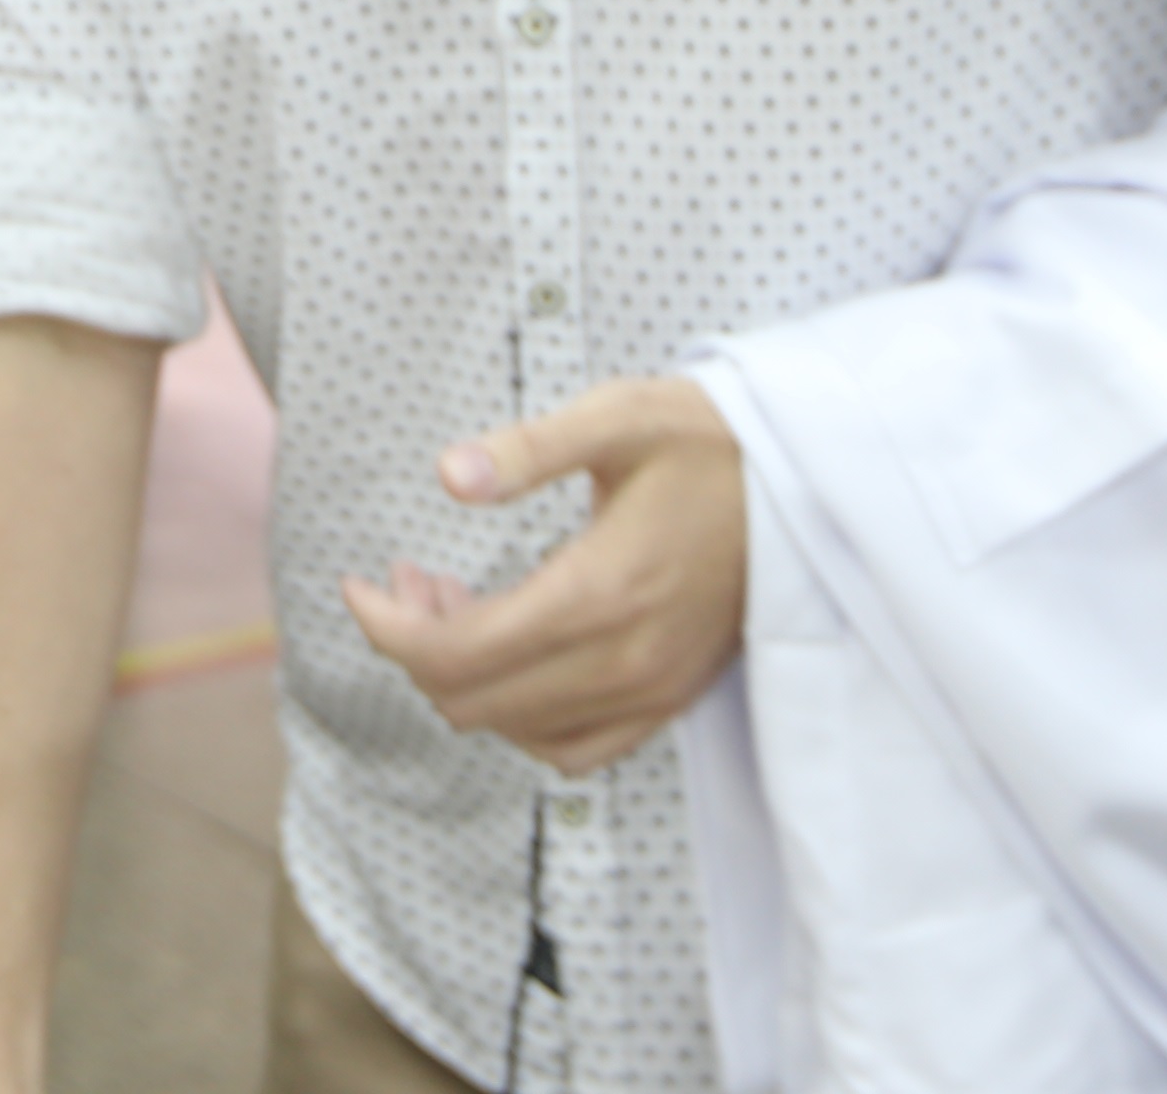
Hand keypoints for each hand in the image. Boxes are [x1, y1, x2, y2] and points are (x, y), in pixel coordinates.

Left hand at [338, 374, 744, 775]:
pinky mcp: (671, 698)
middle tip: (410, 580)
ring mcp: (653, 689)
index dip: (387, 629)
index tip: (361, 587)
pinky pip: (577, 748)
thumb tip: (449, 475)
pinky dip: (523, 718)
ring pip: (517, 732)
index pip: (458, 654)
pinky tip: (512, 656)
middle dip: (417, 646)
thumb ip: (526, 449)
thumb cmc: (709, 441)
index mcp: (601, 592)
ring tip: (453, 604)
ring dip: (465, 681)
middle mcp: (626, 659)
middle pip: (474, 702)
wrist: (805, 482)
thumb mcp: (617, 417)